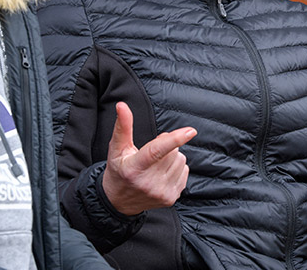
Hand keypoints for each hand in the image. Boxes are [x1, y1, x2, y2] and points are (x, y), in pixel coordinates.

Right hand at [101, 101, 196, 215]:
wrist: (119, 202)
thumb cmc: (118, 170)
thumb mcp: (116, 149)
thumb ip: (122, 126)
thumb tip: (122, 105)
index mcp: (134, 168)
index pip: (156, 151)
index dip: (174, 140)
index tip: (191, 131)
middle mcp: (148, 183)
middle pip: (172, 152)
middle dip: (166, 147)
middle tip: (152, 153)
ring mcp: (161, 193)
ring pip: (181, 160)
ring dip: (172, 158)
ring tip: (156, 164)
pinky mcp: (170, 199)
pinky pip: (185, 171)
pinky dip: (176, 168)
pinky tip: (162, 174)